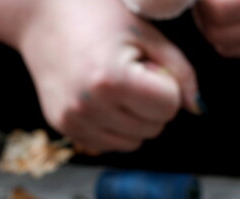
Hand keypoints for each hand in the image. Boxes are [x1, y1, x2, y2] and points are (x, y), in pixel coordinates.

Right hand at [0, 0, 199, 153]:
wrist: (41, 14)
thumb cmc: (99, 15)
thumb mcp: (147, 34)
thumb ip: (181, 72)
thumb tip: (198, 109)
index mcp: (112, 79)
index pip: (170, 107)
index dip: (167, 85)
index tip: (149, 64)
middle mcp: (89, 105)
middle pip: (154, 127)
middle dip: (153, 103)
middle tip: (131, 70)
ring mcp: (73, 120)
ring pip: (134, 142)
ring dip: (135, 118)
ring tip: (116, 84)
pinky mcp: (63, 127)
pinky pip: (109, 144)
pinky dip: (115, 127)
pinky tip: (102, 97)